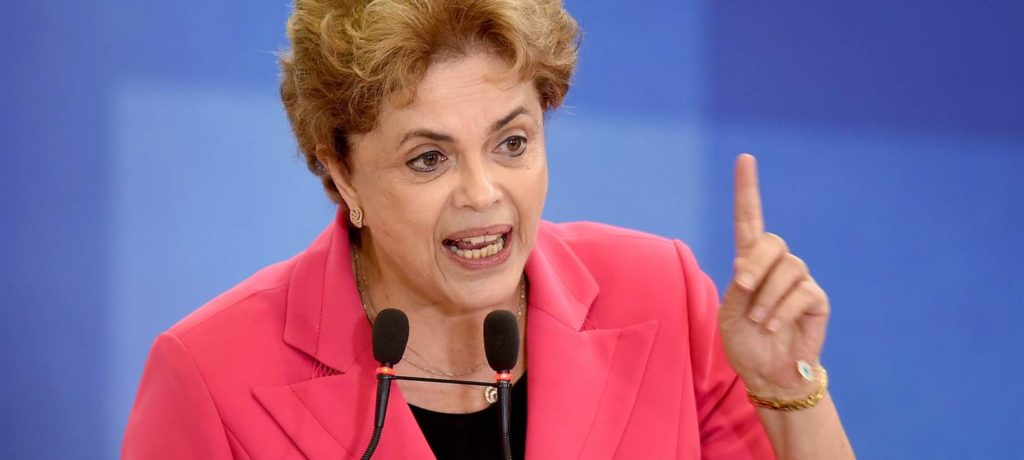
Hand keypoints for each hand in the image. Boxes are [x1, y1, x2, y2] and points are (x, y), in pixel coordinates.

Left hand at [718, 154, 829, 397]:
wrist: (766, 372)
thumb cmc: (744, 341)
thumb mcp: (729, 311)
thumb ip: (739, 285)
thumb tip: (750, 266)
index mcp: (749, 261)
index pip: (749, 218)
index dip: (747, 189)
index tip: (745, 159)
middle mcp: (776, 264)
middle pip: (770, 242)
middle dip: (754, 264)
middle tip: (742, 289)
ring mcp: (799, 280)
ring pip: (787, 267)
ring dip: (766, 296)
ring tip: (759, 321)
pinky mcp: (816, 300)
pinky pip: (802, 292)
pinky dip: (781, 310)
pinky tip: (772, 326)